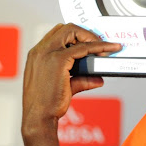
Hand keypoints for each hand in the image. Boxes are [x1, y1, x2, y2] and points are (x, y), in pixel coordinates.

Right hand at [22, 23, 121, 137]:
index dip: (77, 35)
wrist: (39, 117)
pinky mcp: (58, 61)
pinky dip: (98, 47)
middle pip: (66, 28)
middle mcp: (40, 50)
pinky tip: (108, 51)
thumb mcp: (64, 86)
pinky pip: (83, 47)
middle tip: (100, 44)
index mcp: (37, 54)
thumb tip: (98, 79)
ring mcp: (47, 54)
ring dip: (92, 37)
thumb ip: (81, 79)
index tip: (91, 42)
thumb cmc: (47, 104)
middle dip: (86, 33)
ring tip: (106, 48)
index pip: (58, 34)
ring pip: (73, 32)